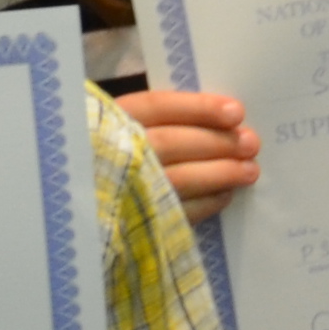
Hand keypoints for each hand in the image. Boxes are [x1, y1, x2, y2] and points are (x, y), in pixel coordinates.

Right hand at [113, 88, 257, 223]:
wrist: (77, 208)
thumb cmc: (104, 153)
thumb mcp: (113, 123)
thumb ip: (154, 117)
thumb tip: (218, 117)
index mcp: (107, 120)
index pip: (157, 107)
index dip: (198, 108)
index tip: (236, 111)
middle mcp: (114, 152)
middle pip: (171, 142)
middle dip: (216, 142)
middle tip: (251, 142)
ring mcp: (124, 188)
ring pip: (179, 179)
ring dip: (221, 174)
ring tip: (250, 170)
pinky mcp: (135, 222)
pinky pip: (178, 212)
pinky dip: (206, 203)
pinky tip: (225, 194)